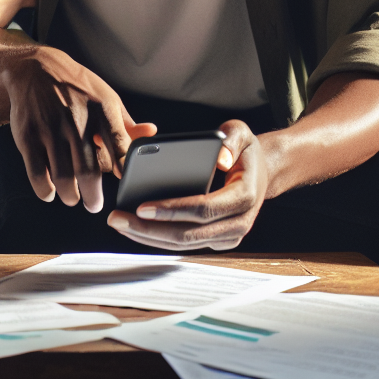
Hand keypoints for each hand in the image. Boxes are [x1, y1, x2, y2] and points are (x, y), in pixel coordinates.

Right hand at [3, 46, 155, 212]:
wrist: (35, 68)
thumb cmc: (76, 86)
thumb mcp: (105, 96)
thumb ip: (126, 122)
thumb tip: (151, 135)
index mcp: (100, 109)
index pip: (119, 147)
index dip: (124, 170)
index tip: (123, 182)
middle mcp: (75, 119)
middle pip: (88, 171)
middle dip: (93, 196)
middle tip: (93, 203)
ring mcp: (50, 128)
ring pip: (63, 177)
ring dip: (70, 196)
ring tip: (73, 197)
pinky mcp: (27, 136)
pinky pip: (37, 174)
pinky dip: (45, 191)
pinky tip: (50, 191)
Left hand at [106, 120, 267, 250]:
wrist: (261, 173)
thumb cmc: (245, 151)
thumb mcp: (242, 133)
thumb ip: (232, 139)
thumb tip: (219, 158)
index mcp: (244, 197)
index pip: (203, 209)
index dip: (171, 210)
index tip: (141, 206)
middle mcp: (238, 223)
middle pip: (188, 234)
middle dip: (149, 229)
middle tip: (116, 218)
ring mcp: (227, 237)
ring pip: (183, 244)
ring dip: (149, 237)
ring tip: (119, 223)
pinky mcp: (216, 241)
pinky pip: (184, 244)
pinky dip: (158, 238)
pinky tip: (134, 228)